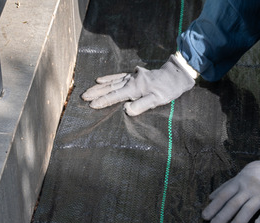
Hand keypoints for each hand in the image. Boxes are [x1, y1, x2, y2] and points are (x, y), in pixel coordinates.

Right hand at [81, 53, 195, 115]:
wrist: (176, 75)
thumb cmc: (167, 90)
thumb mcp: (157, 100)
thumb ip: (142, 105)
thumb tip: (126, 110)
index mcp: (135, 88)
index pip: (115, 96)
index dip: (103, 101)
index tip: (91, 105)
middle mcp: (131, 81)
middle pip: (110, 88)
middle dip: (96, 93)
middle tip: (83, 97)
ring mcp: (132, 76)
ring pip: (112, 82)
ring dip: (99, 87)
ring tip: (88, 90)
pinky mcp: (135, 75)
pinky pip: (118, 76)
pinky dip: (109, 78)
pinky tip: (101, 79)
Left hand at [202, 141, 259, 222]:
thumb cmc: (258, 173)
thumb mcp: (241, 175)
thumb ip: (226, 186)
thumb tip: (210, 198)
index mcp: (239, 182)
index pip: (223, 195)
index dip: (214, 206)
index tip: (205, 217)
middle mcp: (249, 187)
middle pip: (233, 203)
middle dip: (222, 216)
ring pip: (248, 209)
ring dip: (239, 221)